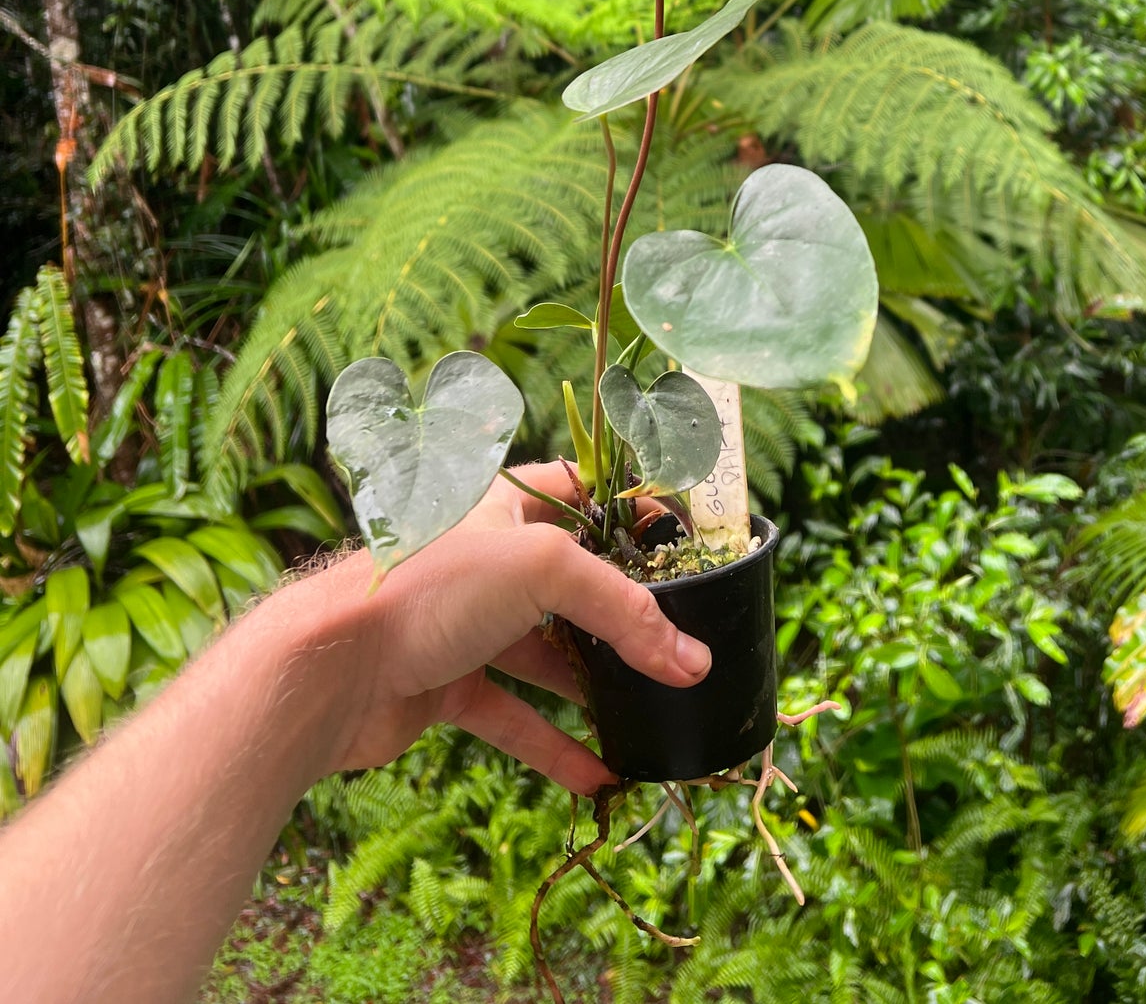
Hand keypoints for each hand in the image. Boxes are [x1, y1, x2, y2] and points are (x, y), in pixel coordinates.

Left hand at [311, 461, 711, 792]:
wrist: (329, 667)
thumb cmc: (427, 588)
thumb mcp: (542, 571)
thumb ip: (624, 613)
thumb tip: (693, 662)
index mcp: (504, 503)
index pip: (582, 491)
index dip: (630, 511)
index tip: (683, 545)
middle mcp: (487, 559)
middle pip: (572, 582)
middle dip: (622, 615)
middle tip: (679, 643)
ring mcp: (464, 624)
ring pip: (546, 654)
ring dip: (595, 687)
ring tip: (652, 714)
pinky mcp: (446, 684)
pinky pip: (513, 715)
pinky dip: (553, 746)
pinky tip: (599, 777)